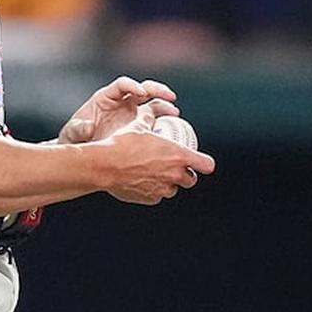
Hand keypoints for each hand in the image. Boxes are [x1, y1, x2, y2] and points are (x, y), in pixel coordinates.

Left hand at [58, 76, 179, 143]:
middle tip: (169, 96)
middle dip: (156, 90)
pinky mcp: (137, 126)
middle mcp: (121, 102)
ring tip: (174, 112)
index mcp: (106, 97)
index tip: (142, 92)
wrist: (82, 150)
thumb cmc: (76, 137)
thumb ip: (78, 128)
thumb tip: (88, 127)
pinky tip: (171, 127)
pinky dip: (162, 121)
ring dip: (164, 104)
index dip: (133, 85)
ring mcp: (131, 113)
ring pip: (151, 102)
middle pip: (142, 88)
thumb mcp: (73, 132)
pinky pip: (153, 119)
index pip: (122, 84)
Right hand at [97, 116, 215, 204]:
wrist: (105, 164)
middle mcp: (174, 174)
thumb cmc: (122, 144)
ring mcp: (162, 189)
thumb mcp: (139, 126)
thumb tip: (150, 112)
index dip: (204, 163)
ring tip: (156, 174)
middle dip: (185, 174)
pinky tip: (143, 181)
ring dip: (169, 183)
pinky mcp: (150, 199)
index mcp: (178, 155)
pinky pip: (157, 196)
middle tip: (174, 167)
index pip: (206, 164)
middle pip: (191, 180)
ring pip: (173, 189)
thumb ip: (150, 119)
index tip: (201, 162)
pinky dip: (153, 190)